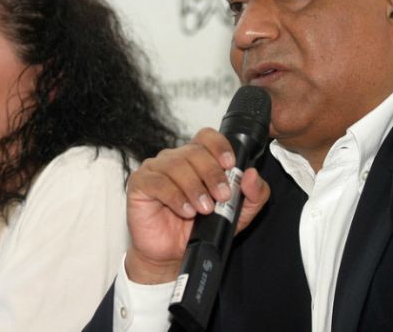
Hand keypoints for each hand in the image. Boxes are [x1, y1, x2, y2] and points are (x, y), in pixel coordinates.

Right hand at [125, 128, 269, 283]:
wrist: (172, 255)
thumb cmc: (200, 230)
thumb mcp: (237, 215)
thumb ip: (253, 195)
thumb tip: (252, 175)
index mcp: (197, 159)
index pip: (207, 137)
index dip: (219, 146)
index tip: (230, 165)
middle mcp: (175, 159)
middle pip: (194, 151)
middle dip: (212, 174)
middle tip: (222, 196)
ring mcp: (155, 169)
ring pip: (176, 165)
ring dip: (194, 188)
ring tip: (203, 209)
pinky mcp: (140, 184)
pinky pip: (157, 182)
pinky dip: (174, 196)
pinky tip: (185, 210)